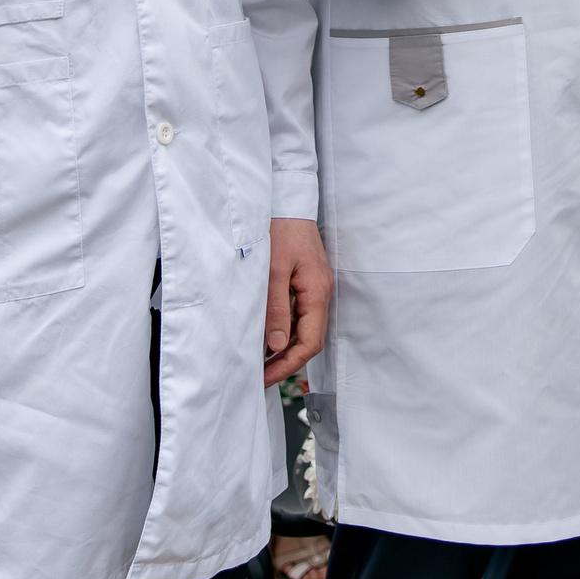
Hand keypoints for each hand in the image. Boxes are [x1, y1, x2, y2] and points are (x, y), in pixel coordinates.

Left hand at [263, 218, 331, 386]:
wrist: (286, 201)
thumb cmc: (280, 230)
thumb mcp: (273, 269)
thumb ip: (276, 308)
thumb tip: (278, 345)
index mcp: (317, 291)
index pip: (310, 342)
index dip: (288, 365)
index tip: (265, 377)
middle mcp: (321, 293)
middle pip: (309, 340)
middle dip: (286, 362)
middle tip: (259, 376)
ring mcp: (315, 288)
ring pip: (304, 329)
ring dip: (284, 348)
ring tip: (259, 362)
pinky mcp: (306, 282)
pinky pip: (299, 315)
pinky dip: (284, 331)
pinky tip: (267, 337)